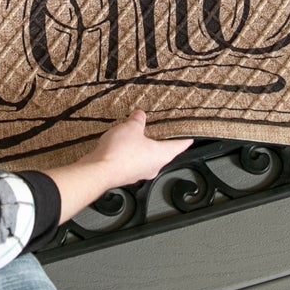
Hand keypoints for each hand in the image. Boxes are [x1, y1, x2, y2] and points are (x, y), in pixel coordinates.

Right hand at [41, 110, 191, 222]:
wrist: (98, 171)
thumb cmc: (119, 154)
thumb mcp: (132, 127)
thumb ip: (138, 120)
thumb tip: (139, 115)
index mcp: (162, 155)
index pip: (180, 146)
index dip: (185, 139)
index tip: (190, 136)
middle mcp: (153, 166)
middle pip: (163, 152)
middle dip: (160, 140)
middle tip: (159, 129)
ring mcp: (139, 172)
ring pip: (146, 158)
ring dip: (143, 147)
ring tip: (136, 134)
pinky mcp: (125, 174)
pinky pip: (132, 162)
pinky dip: (130, 153)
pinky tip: (121, 144)